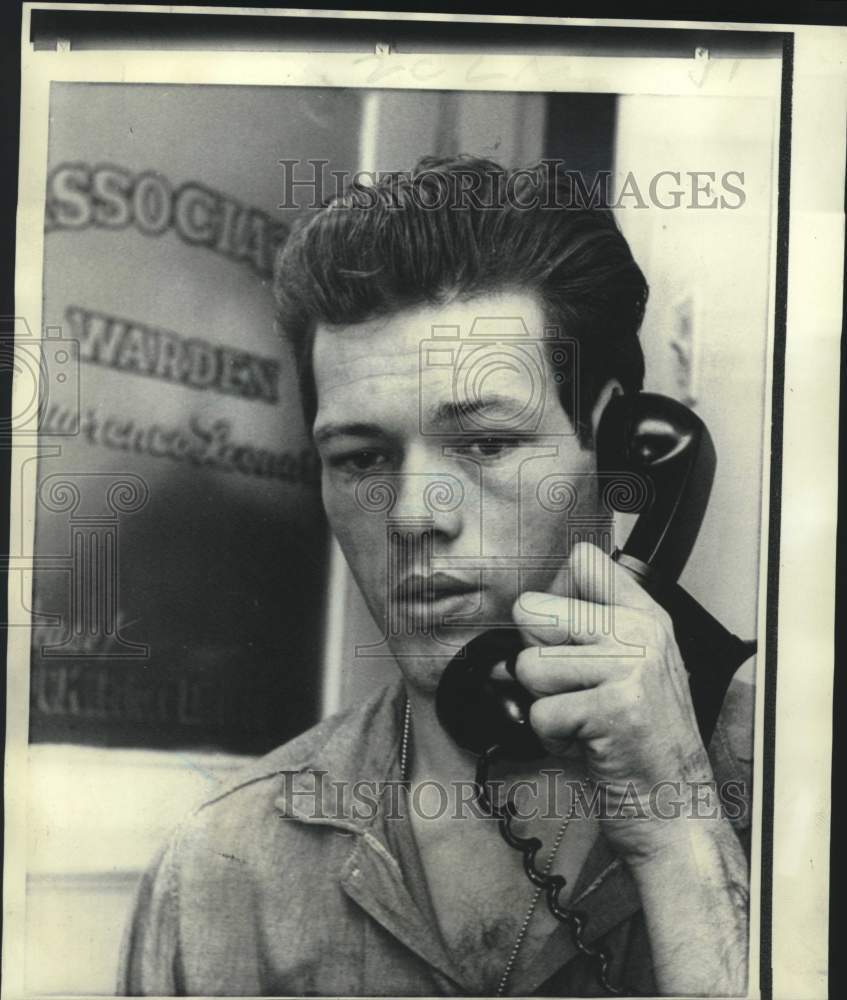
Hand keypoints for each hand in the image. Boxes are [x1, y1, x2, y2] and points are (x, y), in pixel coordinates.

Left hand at [512, 541, 715, 862]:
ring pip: (529, 666)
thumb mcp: (628, 669)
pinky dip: (553, 739)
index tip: (562, 632)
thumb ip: (586, 627)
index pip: (582, 561)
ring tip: (583, 720)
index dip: (551, 597)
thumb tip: (522, 606)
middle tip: (573, 690)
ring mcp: (631, 668)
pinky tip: (588, 744)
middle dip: (536, 660)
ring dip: (545, 704)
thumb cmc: (640, 742)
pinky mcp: (616, 708)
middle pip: (532, 611)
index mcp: (645, 616)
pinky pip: (541, 713)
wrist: (675, 808)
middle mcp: (642, 633)